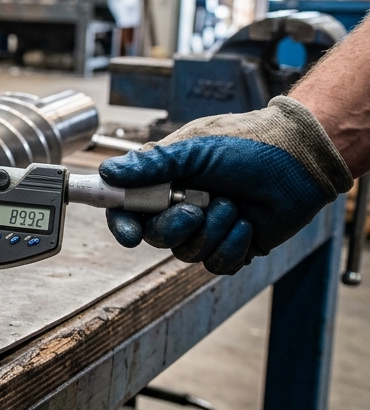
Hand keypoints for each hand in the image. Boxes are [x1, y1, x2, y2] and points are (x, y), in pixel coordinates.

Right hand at [99, 97, 352, 274]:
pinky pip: (216, 264)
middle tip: (196, 208)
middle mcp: (181, 205)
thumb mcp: (195, 149)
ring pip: (186, 253)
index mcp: (164, 180)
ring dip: (212, 231)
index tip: (129, 234)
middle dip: (175, 226)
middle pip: (154, 236)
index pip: (127, 207)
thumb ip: (150, 164)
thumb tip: (108, 172)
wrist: (301, 160)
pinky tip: (246, 224)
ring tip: (233, 205)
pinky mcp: (233, 247)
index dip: (122, 223)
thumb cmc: (250, 145)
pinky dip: (232, 246)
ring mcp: (207, 228)